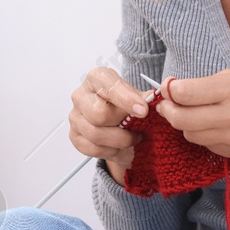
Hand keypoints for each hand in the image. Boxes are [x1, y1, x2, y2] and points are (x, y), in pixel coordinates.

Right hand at [68, 66, 152, 185]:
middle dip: (123, 125)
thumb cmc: (126, 106)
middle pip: (99, 114)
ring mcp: (75, 116)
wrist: (118, 124)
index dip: (127, 100)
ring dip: (120, 141)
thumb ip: (145, 98)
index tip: (143, 111)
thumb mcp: (138, 98)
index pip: (109, 87)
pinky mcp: (74, 136)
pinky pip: (92, 148)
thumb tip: (154, 98)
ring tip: (132, 138)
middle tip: (138, 128)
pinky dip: (110, 151)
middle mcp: (81, 95)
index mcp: (97, 78)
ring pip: (96, 134)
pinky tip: (118, 146)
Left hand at [155, 70, 229, 181]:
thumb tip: (174, 88)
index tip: (168, 88)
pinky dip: (203, 136)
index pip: (184, 93)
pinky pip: (206, 145)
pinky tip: (213, 126)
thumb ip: (205, 84)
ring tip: (194, 114)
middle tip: (167, 105)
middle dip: (168, 111)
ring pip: (190, 135)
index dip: (169, 91)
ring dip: (185, 125)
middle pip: (181, 119)